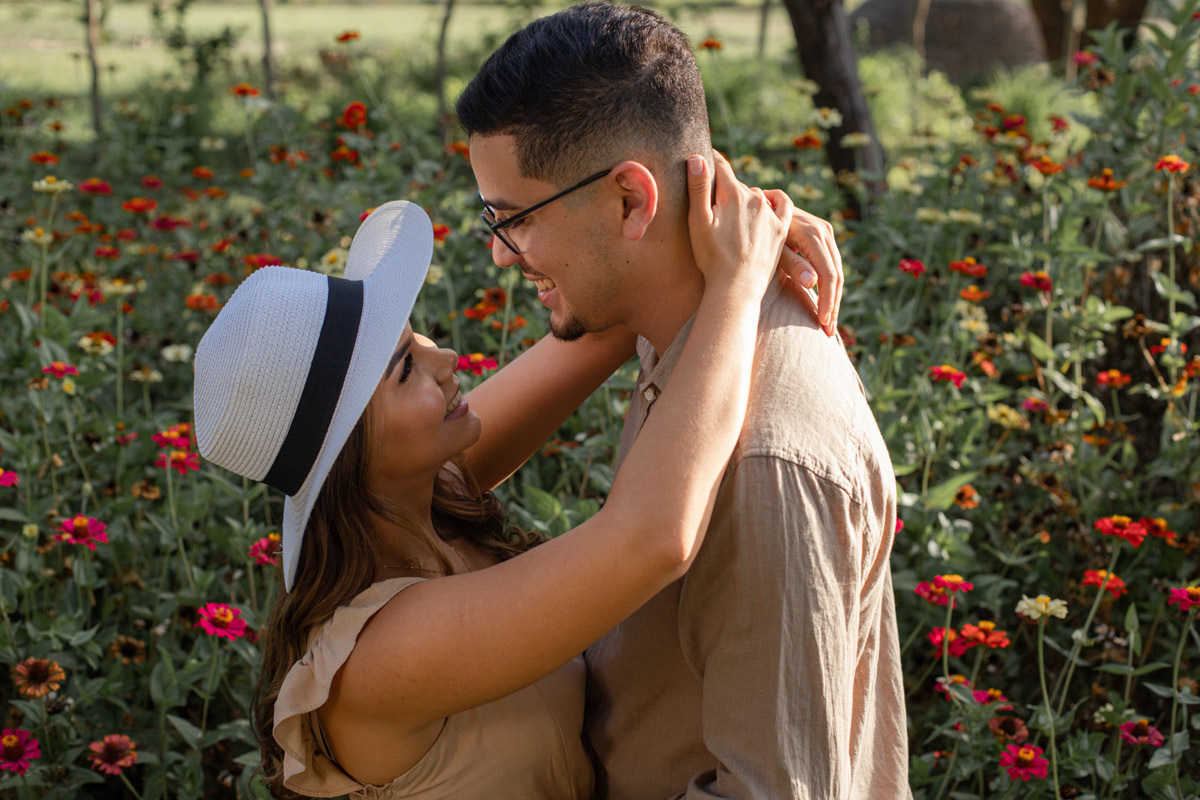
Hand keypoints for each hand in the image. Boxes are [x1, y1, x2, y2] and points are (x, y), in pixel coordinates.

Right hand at [686, 152, 791, 302]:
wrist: (736, 288)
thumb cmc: (711, 258)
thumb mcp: (697, 222)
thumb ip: (698, 188)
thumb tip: (697, 157)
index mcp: (732, 193)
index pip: (719, 166)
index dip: (709, 160)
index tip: (702, 155)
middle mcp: (755, 198)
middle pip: (736, 183)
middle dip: (724, 186)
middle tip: (712, 193)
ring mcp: (770, 213)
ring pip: (756, 194)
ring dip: (745, 197)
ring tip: (735, 208)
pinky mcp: (781, 229)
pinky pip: (784, 204)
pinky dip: (776, 199)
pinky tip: (768, 201)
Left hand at [759, 193, 844, 336]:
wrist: (755, 206)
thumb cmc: (756, 230)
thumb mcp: (772, 249)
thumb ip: (791, 264)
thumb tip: (812, 284)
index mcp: (812, 233)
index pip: (828, 274)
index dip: (827, 301)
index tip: (822, 323)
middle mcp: (824, 230)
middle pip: (836, 274)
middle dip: (833, 304)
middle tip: (828, 331)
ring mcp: (826, 232)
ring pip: (837, 271)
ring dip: (834, 299)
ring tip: (828, 324)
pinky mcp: (824, 237)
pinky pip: (832, 265)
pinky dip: (830, 288)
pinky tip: (825, 306)